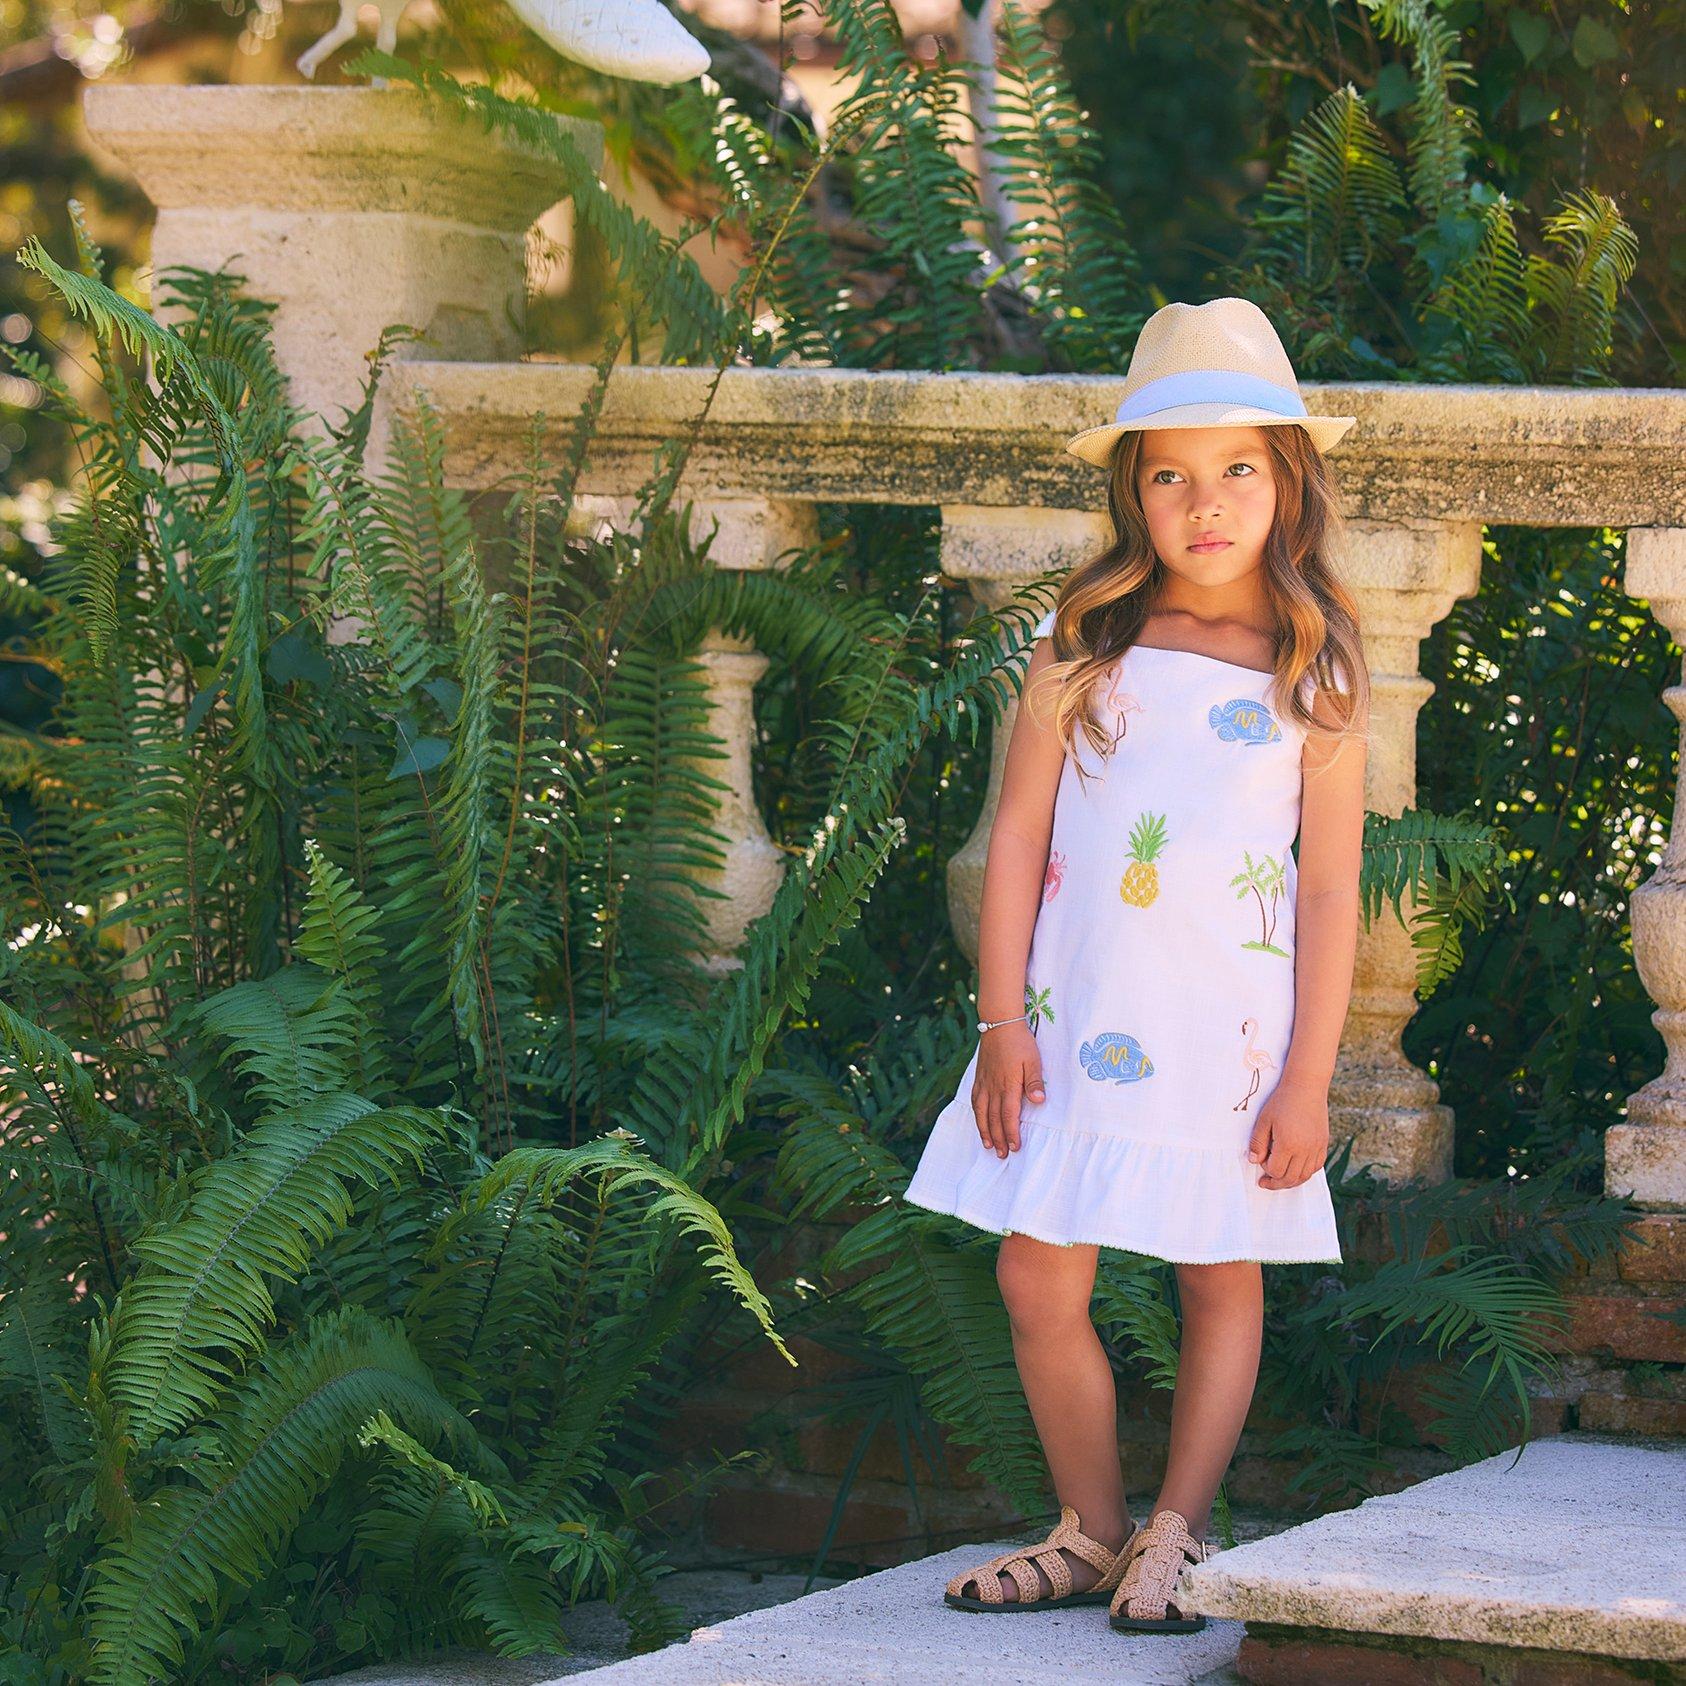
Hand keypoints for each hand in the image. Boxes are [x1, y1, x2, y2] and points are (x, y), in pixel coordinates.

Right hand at [971, 1023, 1043, 1158]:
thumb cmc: (1020, 1042)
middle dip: (998, 1138)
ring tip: (988, 1145)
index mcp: (1008, 1085)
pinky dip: (976, 1114)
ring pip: (981, 1112)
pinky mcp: (979, 1077)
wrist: (999, 1024)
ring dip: (984, 1130)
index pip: (1009, 1115)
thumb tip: (1039, 1101)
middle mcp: (993, 1088)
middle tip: (1001, 1154)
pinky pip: (975, 1100)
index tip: (1014, 1147)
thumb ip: (1035, 1082)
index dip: (1011, 1133)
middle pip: (993, 1118)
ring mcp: (984, 1083)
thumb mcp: (1033, 1061)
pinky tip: (978, 1120)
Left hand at [1247, 1075, 1329, 1189]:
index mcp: (1288, 1144)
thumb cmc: (1282, 1101)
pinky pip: (1316, 1166)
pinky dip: (1305, 1172)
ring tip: (1280, 1178)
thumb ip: (1258, 1143)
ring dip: (1291, 1181)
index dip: (1266, 1170)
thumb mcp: (1263, 1120)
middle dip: (1276, 1183)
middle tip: (1265, 1183)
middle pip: (1291, 1178)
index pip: (1276, 1171)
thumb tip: (1254, 1161)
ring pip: (1305, 1176)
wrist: (1306, 1087)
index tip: (1261, 1160)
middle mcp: (1305, 1150)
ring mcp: (1316, 1148)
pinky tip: (1296, 1168)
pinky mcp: (1323, 1144)